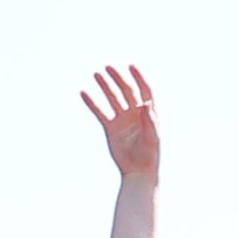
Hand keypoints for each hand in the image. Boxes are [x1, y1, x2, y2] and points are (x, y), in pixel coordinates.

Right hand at [82, 66, 159, 181]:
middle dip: (118, 79)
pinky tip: (84, 93)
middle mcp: (136, 113)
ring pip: (112, 98)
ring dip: (105, 86)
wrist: (138, 170)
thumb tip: (146, 104)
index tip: (131, 66)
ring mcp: (122, 120)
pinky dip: (92, 103)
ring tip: (96, 74)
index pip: (145, 91)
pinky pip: (100, 112)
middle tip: (108, 67)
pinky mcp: (111, 128)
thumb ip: (150, 121)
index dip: (139, 78)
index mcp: (149, 114)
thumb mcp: (153, 137)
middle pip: (127, 91)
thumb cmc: (151, 155)